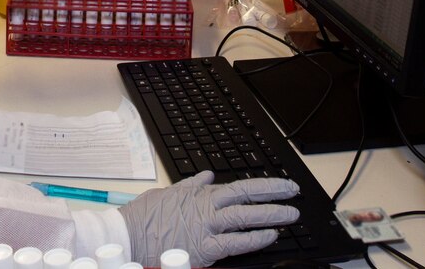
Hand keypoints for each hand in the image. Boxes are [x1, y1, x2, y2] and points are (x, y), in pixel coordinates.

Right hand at [118, 171, 299, 266]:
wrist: (129, 236)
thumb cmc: (146, 217)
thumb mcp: (169, 193)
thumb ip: (192, 185)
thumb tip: (207, 176)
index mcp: (201, 194)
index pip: (242, 187)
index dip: (266, 186)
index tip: (284, 186)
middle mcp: (208, 208)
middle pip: (249, 198)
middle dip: (275, 196)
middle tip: (294, 197)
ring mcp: (207, 227)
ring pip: (246, 218)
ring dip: (271, 216)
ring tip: (289, 216)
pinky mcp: (204, 248)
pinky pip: (235, 243)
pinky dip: (254, 239)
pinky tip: (269, 237)